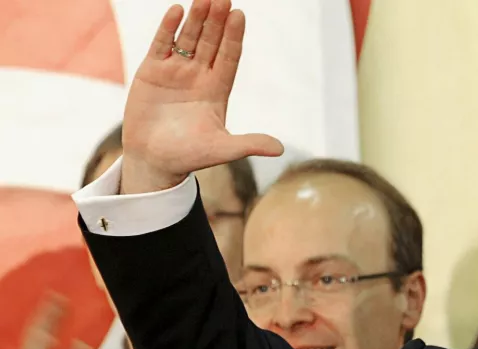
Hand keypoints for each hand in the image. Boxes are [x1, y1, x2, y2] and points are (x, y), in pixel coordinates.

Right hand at [8, 296, 91, 348]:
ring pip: (34, 347)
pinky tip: (46, 334)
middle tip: (58, 294)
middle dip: (47, 316)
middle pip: (37, 337)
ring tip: (52, 305)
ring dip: (43, 325)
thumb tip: (82, 344)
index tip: (61, 298)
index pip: (45, 338)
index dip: (52, 319)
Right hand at [120, 0, 282, 193]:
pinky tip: (176, 11)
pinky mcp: (152, 72)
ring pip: (188, 39)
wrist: (154, 161)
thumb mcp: (222, 150)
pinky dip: (168, 28)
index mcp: (217, 90)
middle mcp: (198, 76)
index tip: (239, 15)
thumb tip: (280, 149)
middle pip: (211, 42)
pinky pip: (161, 44)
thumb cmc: (189, 156)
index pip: (229, 57)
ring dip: (196, 19)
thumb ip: (249, 144)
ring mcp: (175, 72)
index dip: (234, 37)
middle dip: (217, 21)